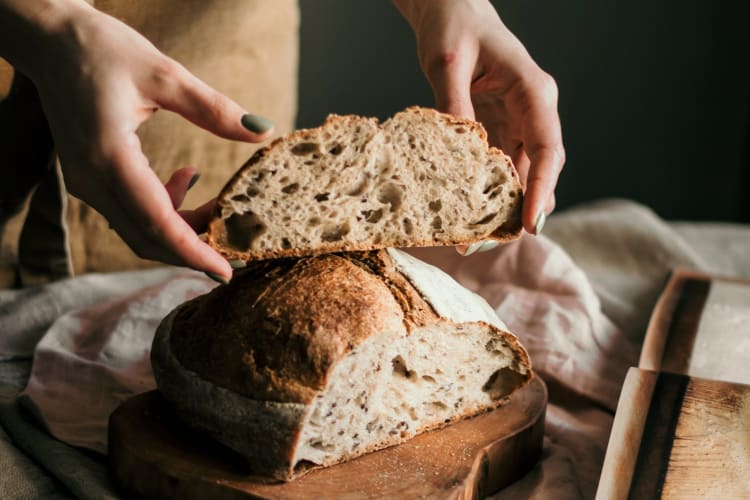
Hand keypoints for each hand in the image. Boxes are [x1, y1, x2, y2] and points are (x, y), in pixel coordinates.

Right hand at [0, 0, 273, 280]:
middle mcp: (91, 178)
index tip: (226, 271)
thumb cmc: (102, 49)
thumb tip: (263, 130)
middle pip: (146, 237)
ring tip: (219, 205)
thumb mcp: (164, 74)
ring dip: (182, 227)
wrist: (50, 41)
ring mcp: (85, 182)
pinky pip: (130, 210)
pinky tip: (188, 177)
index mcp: (108, 156)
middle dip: (193, 248)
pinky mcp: (89, 177)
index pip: (156, 223)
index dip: (193, 252)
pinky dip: (165, 207)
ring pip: (139, 227)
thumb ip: (214, 108)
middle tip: (236, 247)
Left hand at [394, 0, 564, 234]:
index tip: (530, 223)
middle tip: (488, 243)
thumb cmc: (454, 26)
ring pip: (522, 174)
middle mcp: (533, 111)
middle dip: (521, 209)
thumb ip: (453, 104)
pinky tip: (470, 214)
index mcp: (533, 91)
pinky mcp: (499, 129)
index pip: (548, 147)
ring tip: (475, 239)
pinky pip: (501, 168)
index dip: (542, 189)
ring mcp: (518, 122)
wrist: (451, 10)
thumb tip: (458, 151)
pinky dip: (489, 192)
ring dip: (503, 207)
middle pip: (539, 169)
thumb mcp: (446, 62)